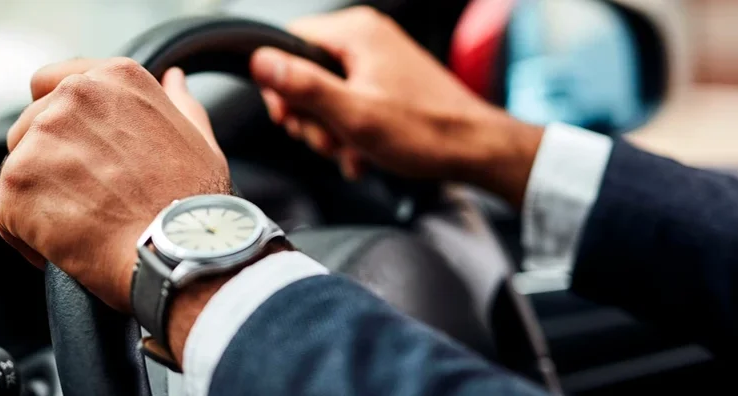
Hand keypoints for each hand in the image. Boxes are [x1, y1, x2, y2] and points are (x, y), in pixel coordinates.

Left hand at [0, 58, 227, 311]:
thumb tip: (175, 81)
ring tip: (81, 230)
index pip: (50, 83)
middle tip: (89, 203)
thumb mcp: (199, 140)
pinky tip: (64, 251)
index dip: (57, 123)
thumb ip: (179, 105)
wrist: (179, 251)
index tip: (73, 154)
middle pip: (28, 129)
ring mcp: (40, 138)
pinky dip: (27, 238)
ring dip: (39, 201)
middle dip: (48, 167)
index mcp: (114, 79)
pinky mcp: (17, 183)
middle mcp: (73, 96)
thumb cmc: (195, 204)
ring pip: (17, 171)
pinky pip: (6, 213)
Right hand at [250, 6, 542, 205]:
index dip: (282, 85)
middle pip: (305, 74)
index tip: (291, 116)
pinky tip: (363, 154)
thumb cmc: (427, 131)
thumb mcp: (353, 114)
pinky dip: (351, 133)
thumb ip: (303, 86)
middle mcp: (366, 39)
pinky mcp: (387, 83)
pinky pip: (349, 104)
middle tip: (330, 139)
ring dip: (331, 132)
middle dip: (311, 117)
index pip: (288, 43)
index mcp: (356, 33)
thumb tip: (260, 62)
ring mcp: (378, 61)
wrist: (476, 150)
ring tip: (352, 151)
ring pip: (326, 96)